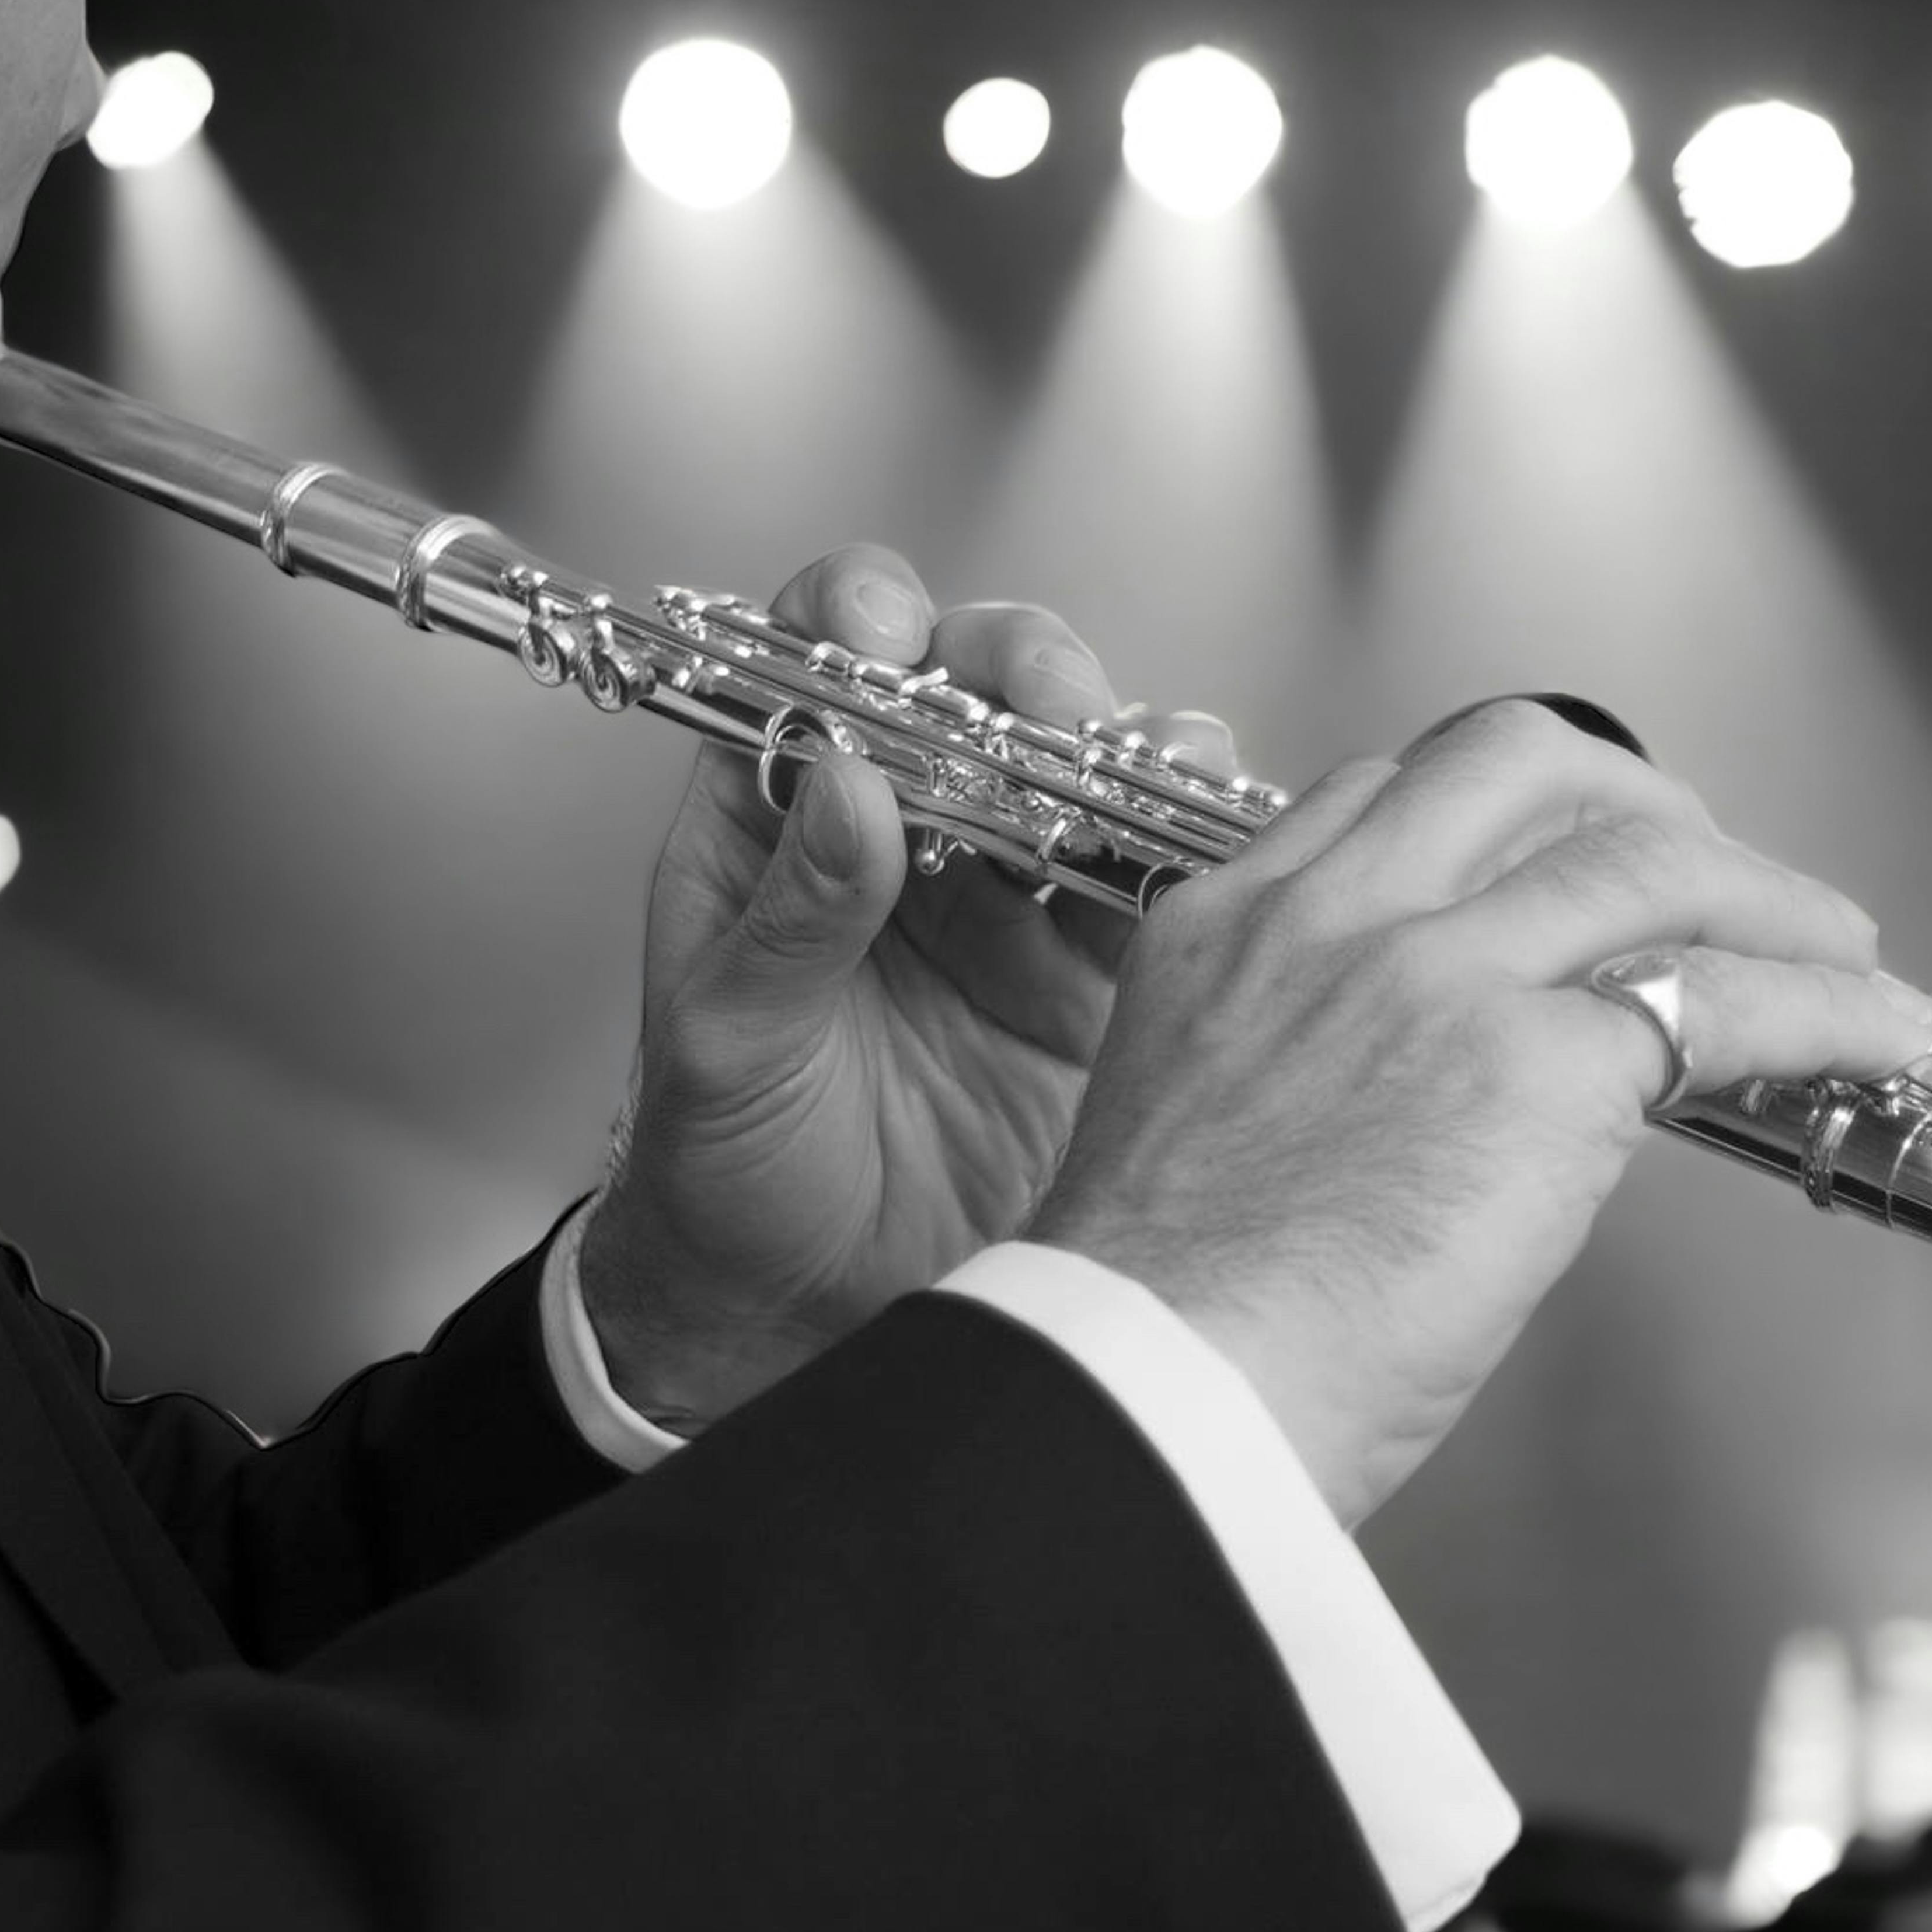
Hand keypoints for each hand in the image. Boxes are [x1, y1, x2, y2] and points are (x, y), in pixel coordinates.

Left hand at [578, 550, 1228, 1428]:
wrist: (796, 1316)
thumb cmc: (725, 1174)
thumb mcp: (726, 1042)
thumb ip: (788, 914)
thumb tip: (844, 776)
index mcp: (780, 814)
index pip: (816, 658)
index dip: (858, 615)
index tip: (888, 631)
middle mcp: (901, 828)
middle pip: (973, 684)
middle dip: (1022, 669)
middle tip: (1052, 708)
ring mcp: (1004, 895)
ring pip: (1078, 763)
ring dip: (1120, 742)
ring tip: (1140, 763)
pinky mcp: (1089, 975)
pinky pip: (1151, 878)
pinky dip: (1185, 841)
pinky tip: (1206, 833)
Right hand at [1028, 696, 1931, 1525]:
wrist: (1151, 1393)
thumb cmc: (1165, 1326)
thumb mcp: (1202, 1135)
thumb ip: (1300, 1076)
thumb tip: (1427, 1109)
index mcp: (1223, 936)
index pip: (1377, 798)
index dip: (1494, 818)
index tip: (1556, 859)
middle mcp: (1329, 921)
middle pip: (1512, 759)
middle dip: (1631, 794)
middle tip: (1697, 863)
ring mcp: (1437, 975)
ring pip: (1643, 858)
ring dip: (1765, 896)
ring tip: (1836, 947)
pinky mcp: (1539, 1065)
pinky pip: (1727, 1001)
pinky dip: (1828, 1009)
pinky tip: (1877, 1035)